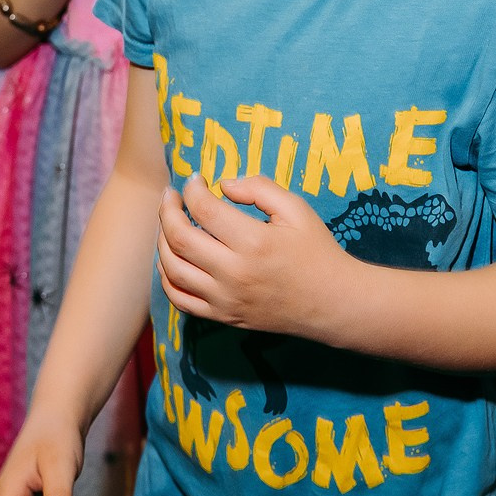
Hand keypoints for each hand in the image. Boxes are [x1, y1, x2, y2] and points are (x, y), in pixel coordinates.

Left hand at [156, 174, 350, 336]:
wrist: (332, 302)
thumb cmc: (316, 251)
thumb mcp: (297, 209)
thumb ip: (259, 188)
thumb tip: (222, 184)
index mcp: (254, 242)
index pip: (203, 209)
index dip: (192, 189)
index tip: (196, 179)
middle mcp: (234, 273)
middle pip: (178, 237)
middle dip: (167, 209)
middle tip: (171, 195)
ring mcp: (225, 298)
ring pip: (172, 268)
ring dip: (162, 240)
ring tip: (169, 223)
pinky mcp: (223, 316)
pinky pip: (179, 299)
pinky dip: (167, 276)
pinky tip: (172, 257)